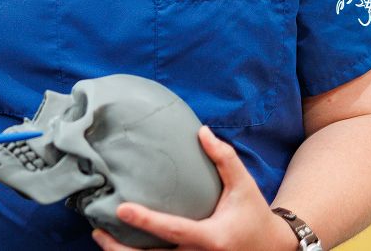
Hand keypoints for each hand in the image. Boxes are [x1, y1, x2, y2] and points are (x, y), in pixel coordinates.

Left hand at [91, 127, 298, 250]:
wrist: (272, 248)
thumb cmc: (253, 214)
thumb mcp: (244, 185)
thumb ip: (224, 159)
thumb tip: (202, 131)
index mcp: (212, 238)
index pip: (173, 230)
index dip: (147, 221)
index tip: (121, 209)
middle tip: (98, 231)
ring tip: (100, 237)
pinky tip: (120, 246)